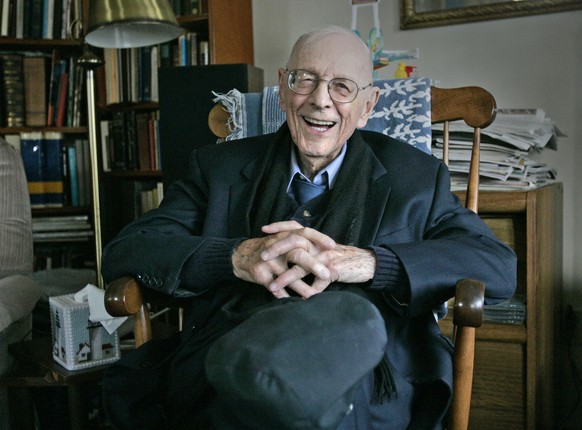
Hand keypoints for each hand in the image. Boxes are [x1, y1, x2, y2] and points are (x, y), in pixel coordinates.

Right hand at [232, 221, 334, 297]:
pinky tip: (294, 303)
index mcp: (286, 236)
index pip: (305, 233)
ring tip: (313, 296)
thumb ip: (302, 243)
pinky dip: (285, 296)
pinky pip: (275, 288)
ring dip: (302, 287)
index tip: (333, 246)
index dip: (319, 238)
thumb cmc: (270, 250)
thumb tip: (328, 253)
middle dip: (313, 265)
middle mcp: (277, 246)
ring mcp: (268, 260)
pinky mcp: (260, 273)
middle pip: (297, 254)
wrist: (241, 255)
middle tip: (327, 275)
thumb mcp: (283, 239)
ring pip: (287, 275)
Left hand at [260, 222, 376, 295]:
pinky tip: (299, 302)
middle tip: (262, 256)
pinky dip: (308, 294)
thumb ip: (310, 250)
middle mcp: (319, 245)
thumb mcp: (325, 250)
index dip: (279, 227)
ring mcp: (325, 257)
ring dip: (285, 278)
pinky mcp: (333, 271)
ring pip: (301, 266)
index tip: (264, 230)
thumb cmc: (343, 258)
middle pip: (294, 242)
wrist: (366, 263)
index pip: (295, 227)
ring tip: (272, 286)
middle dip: (276, 249)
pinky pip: (318, 284)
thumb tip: (292, 253)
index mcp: (315, 238)